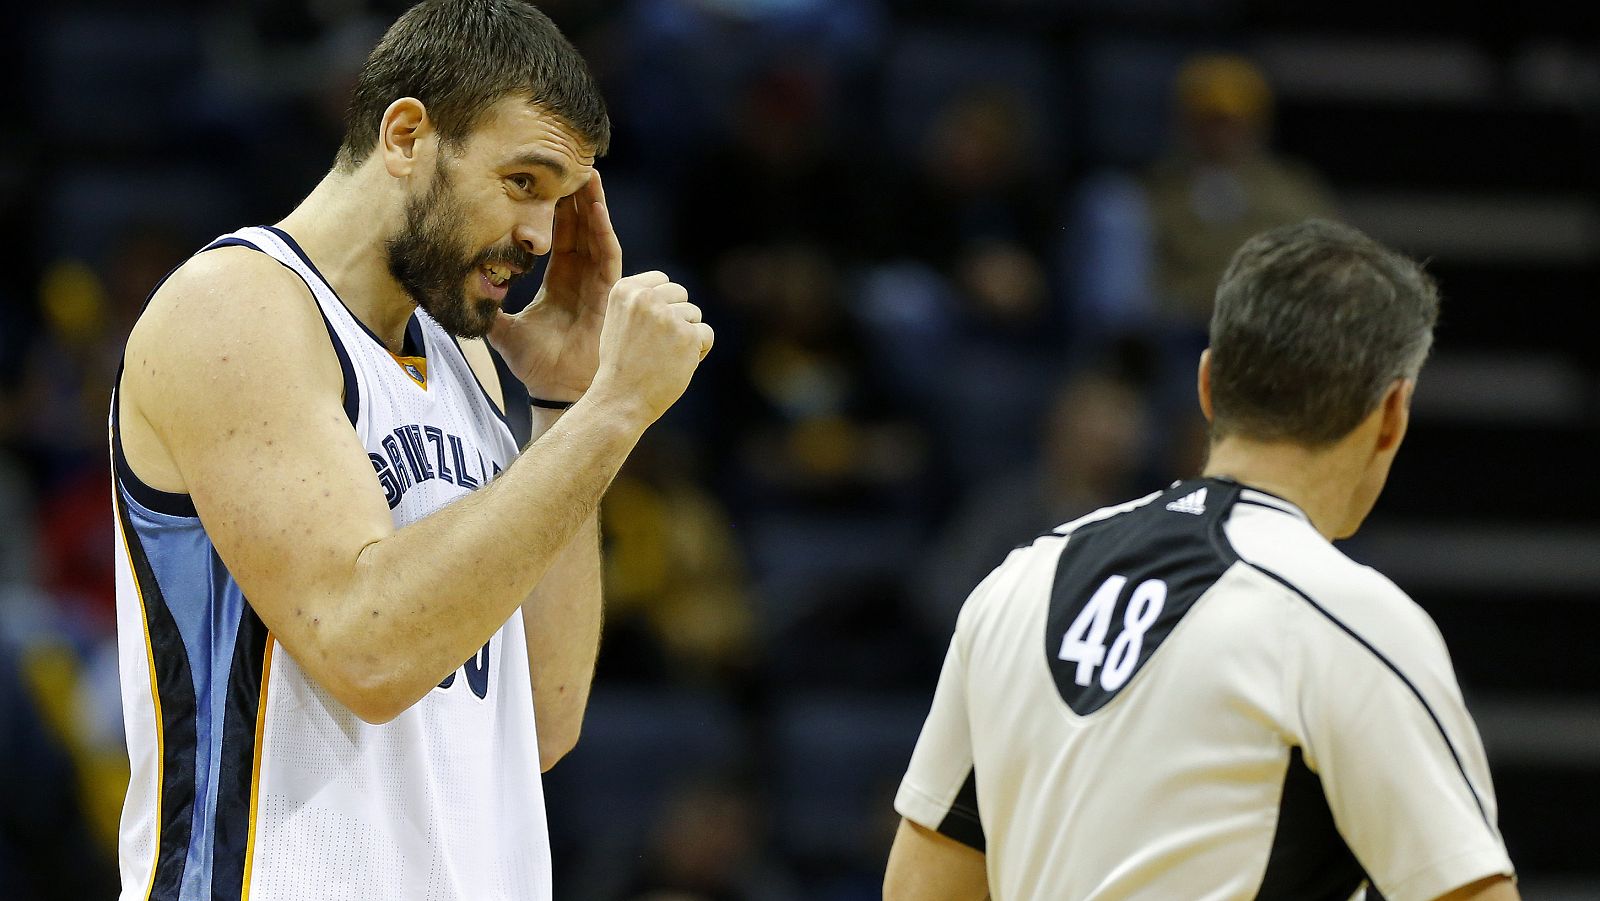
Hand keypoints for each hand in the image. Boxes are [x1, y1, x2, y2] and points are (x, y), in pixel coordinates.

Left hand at [488, 169, 620, 400]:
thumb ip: (489, 312)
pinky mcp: (609, 293)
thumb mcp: (503, 332)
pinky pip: (608, 255)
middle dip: (576, 196)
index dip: (555, 209)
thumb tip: (459, 297)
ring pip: (596, 234)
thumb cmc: (537, 365)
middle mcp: (580, 278)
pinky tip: (596, 207)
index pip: (559, 236)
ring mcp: (597, 284)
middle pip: (580, 227)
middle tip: (569, 162)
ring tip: (588, 173)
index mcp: (559, 282)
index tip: (545, 180)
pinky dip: (603, 229)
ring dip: (593, 204)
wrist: (557, 390)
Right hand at [586, 271, 713, 431]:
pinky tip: (677, 364)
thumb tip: (670, 289)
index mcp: (625, 289)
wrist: (620, 399)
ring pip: (694, 315)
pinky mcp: (688, 336)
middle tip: (658, 345)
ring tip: (664, 357)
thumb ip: (640, 301)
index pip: (662, 281)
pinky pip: (706, 334)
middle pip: (681, 295)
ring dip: (687, 336)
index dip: (663, 305)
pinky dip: (699, 350)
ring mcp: (668, 316)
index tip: (647, 329)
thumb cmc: (621, 364)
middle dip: (677, 317)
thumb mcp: (619, 320)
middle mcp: (646, 298)